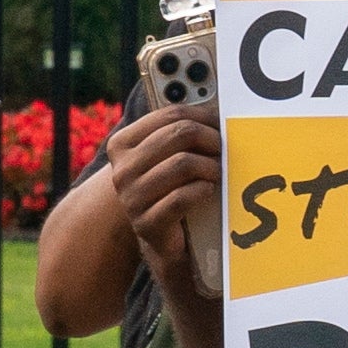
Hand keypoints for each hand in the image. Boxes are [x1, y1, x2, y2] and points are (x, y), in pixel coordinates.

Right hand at [107, 97, 220, 237]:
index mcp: (123, 144)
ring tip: (218, 172)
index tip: (220, 122)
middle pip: (179, 134)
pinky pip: (182, 197)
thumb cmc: (168, 189)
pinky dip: (202, 190)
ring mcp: (132, 198)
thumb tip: (217, 110)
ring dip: (210, 166)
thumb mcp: (166, 158)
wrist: (159, 238)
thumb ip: (179, 133)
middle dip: (210, 138)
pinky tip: (208, 190)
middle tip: (224, 148)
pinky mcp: (147, 224)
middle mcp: (122, 169)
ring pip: (183, 164)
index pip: (169, 115)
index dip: (203, 115)